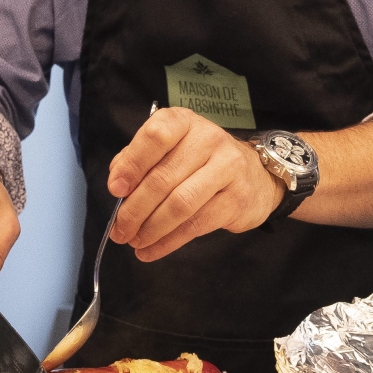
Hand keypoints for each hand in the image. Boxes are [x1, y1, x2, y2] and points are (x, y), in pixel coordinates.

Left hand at [106, 108, 282, 261]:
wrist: (256, 175)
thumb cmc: (200, 162)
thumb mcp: (170, 150)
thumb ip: (139, 160)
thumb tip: (117, 184)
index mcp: (184, 122)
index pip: (155, 136)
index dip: (132, 164)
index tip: (116, 190)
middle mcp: (208, 139)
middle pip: (163, 177)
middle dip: (134, 210)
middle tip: (119, 230)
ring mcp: (227, 168)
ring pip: (180, 204)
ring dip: (151, 228)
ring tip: (134, 242)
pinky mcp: (237, 199)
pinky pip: (196, 224)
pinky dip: (169, 242)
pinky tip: (152, 250)